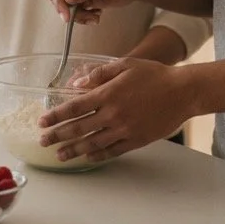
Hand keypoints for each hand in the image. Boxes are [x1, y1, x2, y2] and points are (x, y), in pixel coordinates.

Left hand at [36, 58, 194, 162]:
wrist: (183, 92)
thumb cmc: (154, 75)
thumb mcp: (125, 65)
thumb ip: (100, 74)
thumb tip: (77, 83)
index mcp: (108, 93)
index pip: (74, 107)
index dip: (56, 116)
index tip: (42, 121)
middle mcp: (113, 114)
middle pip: (79, 128)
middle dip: (58, 135)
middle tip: (42, 141)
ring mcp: (125, 129)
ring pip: (93, 143)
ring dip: (73, 150)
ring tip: (59, 155)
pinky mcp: (136, 140)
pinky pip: (112, 151)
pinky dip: (97, 155)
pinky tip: (86, 158)